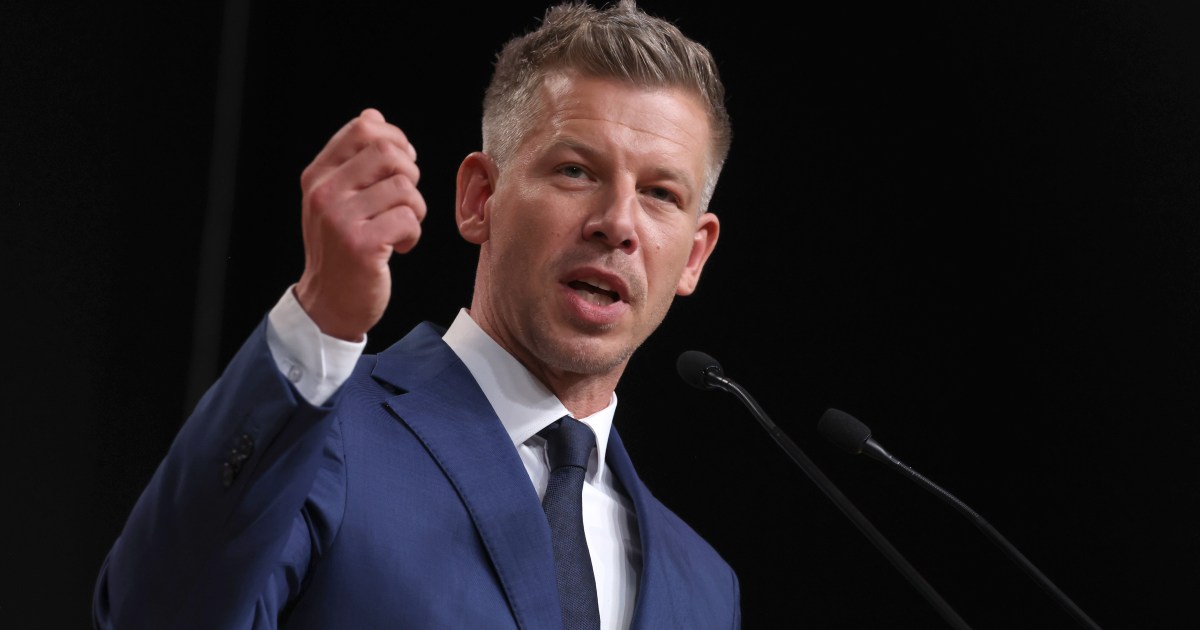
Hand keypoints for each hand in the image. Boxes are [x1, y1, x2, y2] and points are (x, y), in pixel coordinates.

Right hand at [293, 108, 425, 340]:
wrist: (329, 303)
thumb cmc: (341, 249)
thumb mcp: (336, 199)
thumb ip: (352, 160)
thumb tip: (373, 116)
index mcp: (318, 176)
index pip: (362, 128)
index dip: (395, 139)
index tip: (402, 165)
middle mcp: (324, 193)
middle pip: (388, 151)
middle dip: (410, 173)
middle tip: (404, 199)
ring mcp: (340, 219)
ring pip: (404, 187)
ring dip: (415, 208)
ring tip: (400, 227)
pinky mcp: (361, 245)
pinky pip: (409, 219)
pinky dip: (413, 234)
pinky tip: (400, 246)